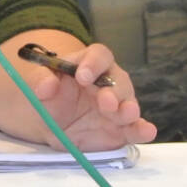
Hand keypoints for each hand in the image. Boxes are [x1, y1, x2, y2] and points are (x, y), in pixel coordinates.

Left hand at [0, 30, 157, 150]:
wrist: (54, 123)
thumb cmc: (50, 96)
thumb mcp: (39, 86)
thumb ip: (40, 81)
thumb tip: (46, 86)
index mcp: (90, 64)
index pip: (99, 56)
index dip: (93, 64)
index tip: (82, 76)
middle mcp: (110, 82)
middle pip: (119, 81)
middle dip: (113, 91)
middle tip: (105, 102)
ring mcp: (118, 106)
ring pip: (129, 104)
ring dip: (129, 109)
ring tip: (127, 114)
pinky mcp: (122, 129)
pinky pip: (135, 128)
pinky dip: (142, 130)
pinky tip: (148, 131)